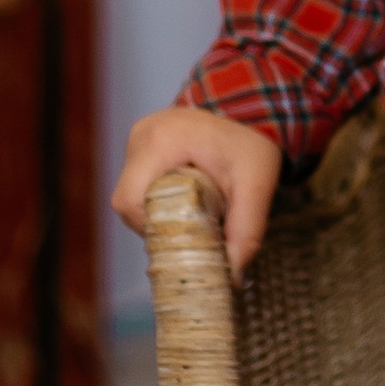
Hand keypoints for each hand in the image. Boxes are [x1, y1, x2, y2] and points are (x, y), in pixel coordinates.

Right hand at [113, 105, 282, 284]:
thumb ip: (246, 232)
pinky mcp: (142, 140)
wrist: (254, 105)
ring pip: (132, 192)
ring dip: (157, 210)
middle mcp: (142, 134)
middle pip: (128, 200)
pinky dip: (158, 195)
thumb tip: (232, 280)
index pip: (132, 199)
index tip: (182, 235)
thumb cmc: (254, 142)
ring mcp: (139, 135)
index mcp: (162, 140)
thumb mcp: (256, 186)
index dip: (152, 226)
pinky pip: (139, 179)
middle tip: (191, 227)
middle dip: (157, 222)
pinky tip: (184, 197)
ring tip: (191, 210)